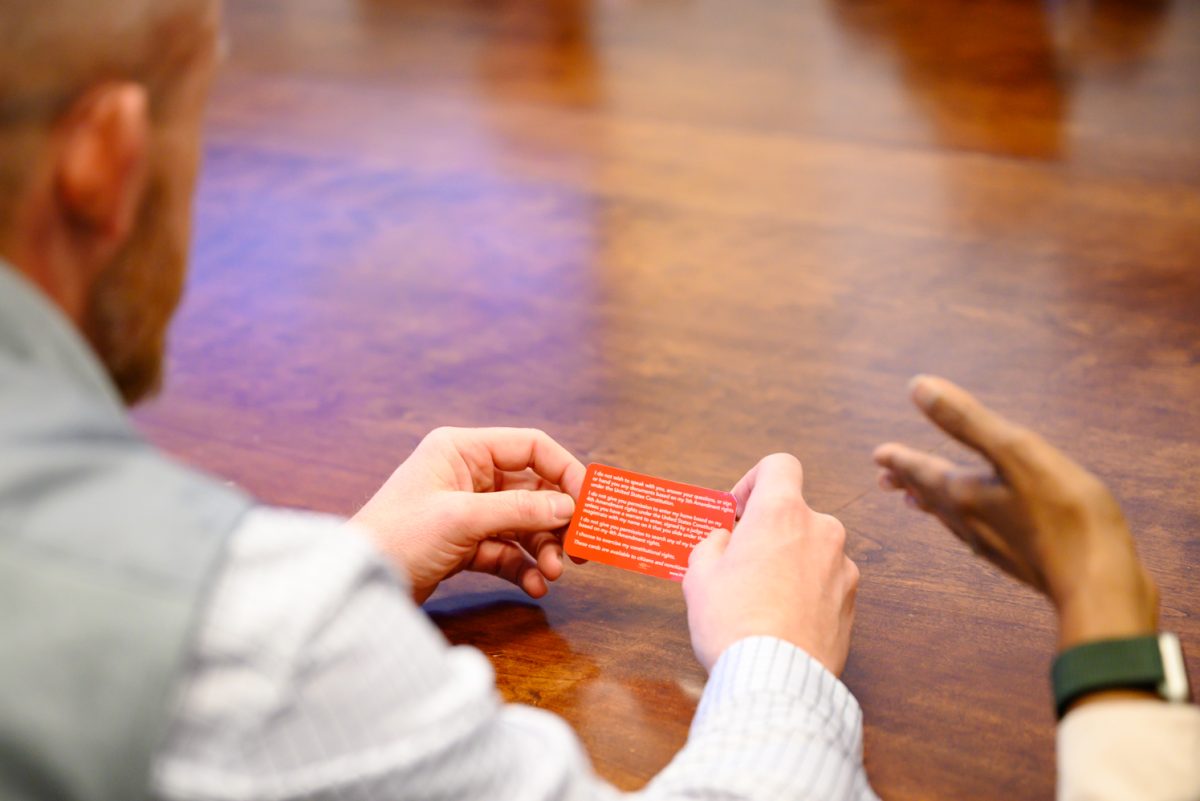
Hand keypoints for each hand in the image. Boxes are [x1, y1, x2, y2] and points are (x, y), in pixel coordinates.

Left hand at [351, 427, 585, 603]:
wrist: (353, 585)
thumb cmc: (395, 538)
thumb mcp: (462, 519)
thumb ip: (519, 509)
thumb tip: (568, 507)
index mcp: (461, 449)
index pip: (531, 447)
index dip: (565, 471)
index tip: (589, 503)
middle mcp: (466, 474)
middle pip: (533, 488)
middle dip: (558, 519)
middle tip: (582, 548)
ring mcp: (466, 510)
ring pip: (523, 522)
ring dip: (543, 547)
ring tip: (554, 573)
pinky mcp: (463, 544)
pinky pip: (506, 549)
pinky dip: (523, 566)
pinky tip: (535, 586)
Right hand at [683, 454, 859, 674]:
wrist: (775, 680)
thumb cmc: (733, 622)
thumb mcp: (699, 575)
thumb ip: (713, 545)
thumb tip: (724, 541)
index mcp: (782, 513)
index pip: (779, 465)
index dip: (754, 481)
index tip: (738, 512)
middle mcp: (821, 530)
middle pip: (794, 514)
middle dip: (768, 533)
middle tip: (741, 565)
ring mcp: (842, 567)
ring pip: (811, 550)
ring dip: (789, 563)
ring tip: (760, 600)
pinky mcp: (852, 602)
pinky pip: (825, 583)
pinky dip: (806, 592)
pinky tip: (782, 621)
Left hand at [873, 375, 1157, 649]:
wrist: (1099, 584)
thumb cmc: (1064, 513)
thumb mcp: (1016, 452)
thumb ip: (966, 420)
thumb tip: (917, 386)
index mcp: (964, 494)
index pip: (921, 471)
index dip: (900, 460)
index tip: (879, 455)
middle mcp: (970, 522)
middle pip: (931, 497)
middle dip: (909, 482)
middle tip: (884, 479)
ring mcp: (995, 546)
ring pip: (952, 519)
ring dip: (932, 504)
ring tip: (917, 501)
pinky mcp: (1020, 561)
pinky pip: (978, 536)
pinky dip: (964, 524)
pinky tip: (977, 530)